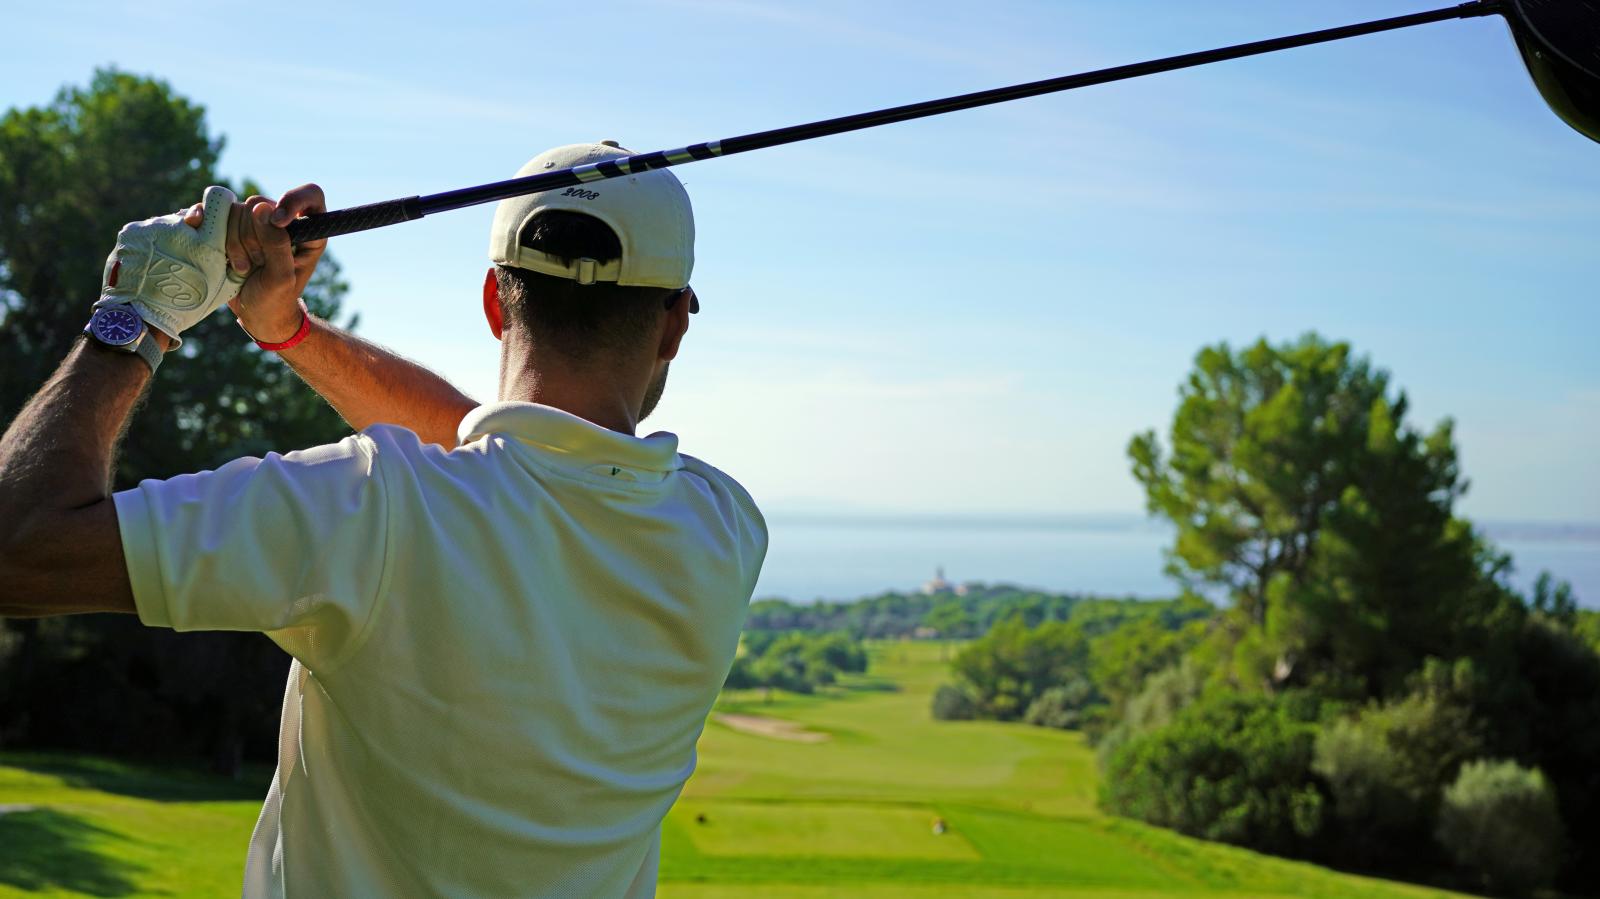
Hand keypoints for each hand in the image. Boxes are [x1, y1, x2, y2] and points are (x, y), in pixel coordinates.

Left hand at [98, 185, 243, 346]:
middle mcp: (182, 226)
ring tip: (166, 266)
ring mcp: (153, 225)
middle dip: (193, 230)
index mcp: (209, 239)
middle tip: (189, 256)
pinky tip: (151, 264)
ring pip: (168, 224)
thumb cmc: (189, 303)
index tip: (217, 214)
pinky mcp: (132, 230)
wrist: (140, 316)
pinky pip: (147, 231)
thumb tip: (238, 234)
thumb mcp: (224, 283)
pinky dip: (151, 244)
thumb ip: (234, 255)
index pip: (219, 196)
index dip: (221, 203)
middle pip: (192, 214)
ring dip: (170, 239)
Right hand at [182, 184, 326, 344]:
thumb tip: (263, 209)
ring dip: (232, 242)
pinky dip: (203, 219)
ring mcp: (252, 222)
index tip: (280, 221)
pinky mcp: (227, 225)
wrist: (253, 313)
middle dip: (252, 238)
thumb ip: (277, 245)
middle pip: (259, 204)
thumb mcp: (281, 278)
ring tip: (241, 268)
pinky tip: (197, 229)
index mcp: (306, 230)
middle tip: (257, 265)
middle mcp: (279, 220)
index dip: (293, 200)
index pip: (310, 195)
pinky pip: (212, 209)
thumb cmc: (275, 300)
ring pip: (234, 210)